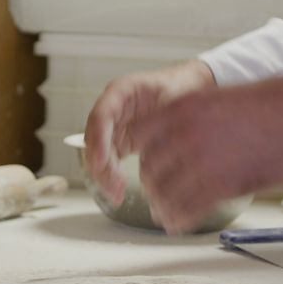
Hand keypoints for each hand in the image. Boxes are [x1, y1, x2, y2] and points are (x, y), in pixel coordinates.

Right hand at [84, 60, 215, 205]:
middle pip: (95, 138)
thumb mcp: (175, 95)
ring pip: (99, 153)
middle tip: (114, 185)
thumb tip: (162, 135)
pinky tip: (118, 192)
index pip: (102, 115)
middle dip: (100, 164)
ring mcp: (114, 127)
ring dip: (104, 175)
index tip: (102, 161)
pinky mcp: (120, 143)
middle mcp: (112, 109)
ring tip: (116, 194)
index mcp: (121, 91)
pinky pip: (109, 162)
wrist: (187, 92)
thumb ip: (167, 112)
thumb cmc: (181, 90)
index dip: (99, 139)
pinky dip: (111, 178)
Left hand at [130, 75, 282, 233]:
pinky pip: (186, 210)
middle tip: (156, 191)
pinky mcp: (220, 187)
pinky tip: (177, 224)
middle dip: (151, 182)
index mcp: (182, 106)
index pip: (139, 133)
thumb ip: (193, 119)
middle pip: (149, 166)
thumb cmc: (273, 105)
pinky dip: (178, 220)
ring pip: (163, 192)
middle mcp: (184, 133)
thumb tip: (178, 140)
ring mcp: (201, 161)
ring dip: (162, 205)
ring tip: (164, 212)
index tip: (144, 160)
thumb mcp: (220, 98)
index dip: (141, 151)